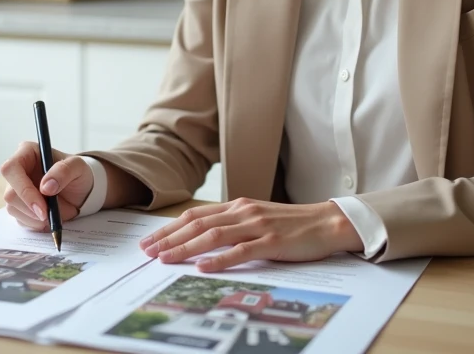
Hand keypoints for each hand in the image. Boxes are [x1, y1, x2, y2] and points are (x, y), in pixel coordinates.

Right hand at [0, 142, 93, 230]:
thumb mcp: (78, 167)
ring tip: (57, 213)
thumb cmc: (77, 173)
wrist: (80, 191)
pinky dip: (36, 223)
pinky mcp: (18, 206)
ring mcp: (16, 189)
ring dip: (35, 217)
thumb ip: (64, 171)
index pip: (11, 169)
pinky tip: (49, 218)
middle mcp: (17, 170)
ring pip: (13, 208)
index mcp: (27, 152)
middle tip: (51, 216)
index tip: (41, 207)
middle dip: (31, 209)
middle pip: (10, 193)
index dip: (24, 190)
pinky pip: (20, 219)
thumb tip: (46, 187)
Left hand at [138, 198, 362, 271]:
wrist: (327, 222)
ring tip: (164, 258)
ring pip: (213, 236)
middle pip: (197, 224)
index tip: (150, 240)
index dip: (170, 228)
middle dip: (169, 238)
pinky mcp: (271, 242)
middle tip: (146, 252)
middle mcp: (243, 212)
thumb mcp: (257, 220)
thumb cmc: (292, 225)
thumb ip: (233, 226)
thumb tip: (204, 241)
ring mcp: (257, 226)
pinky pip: (241, 251)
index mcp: (237, 206)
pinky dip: (219, 260)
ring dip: (185, 248)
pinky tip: (202, 268)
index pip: (195, 216)